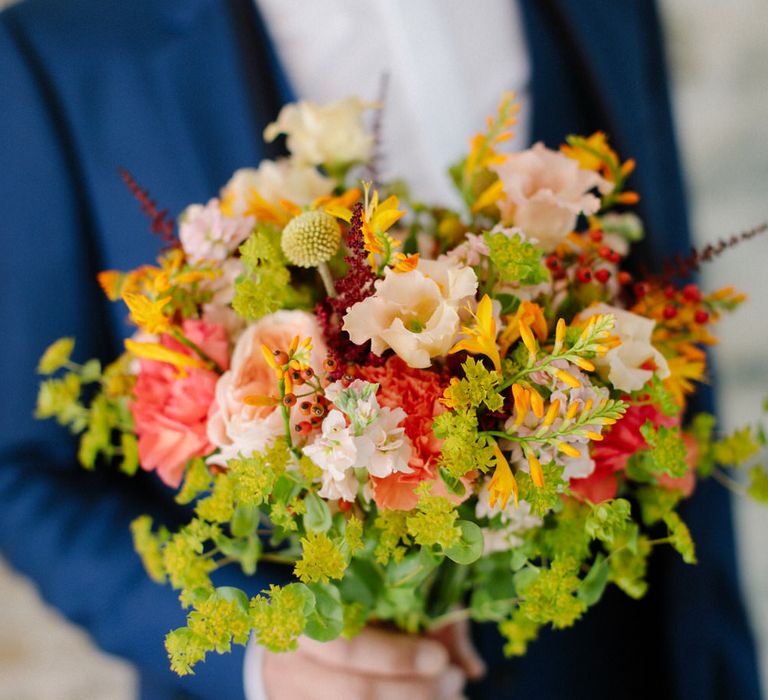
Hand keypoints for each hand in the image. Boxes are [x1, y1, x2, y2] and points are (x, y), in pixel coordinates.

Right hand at [256, 623, 483, 699]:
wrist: (294, 640)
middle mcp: (292, 658)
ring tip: (449, 695)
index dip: (396, 656)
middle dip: (414, 692)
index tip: (439, 658)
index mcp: (303, 612)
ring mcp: (293, 694)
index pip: (346, 645)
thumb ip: (425, 618)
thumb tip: (472, 666)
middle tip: (455, 681)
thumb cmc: (346, 607)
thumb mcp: (381, 595)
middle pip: (355, 691)